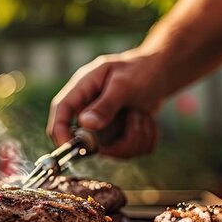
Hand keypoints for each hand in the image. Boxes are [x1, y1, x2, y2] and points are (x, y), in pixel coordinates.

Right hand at [47, 50, 166, 157]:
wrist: (161, 73)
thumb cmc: (141, 70)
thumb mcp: (124, 85)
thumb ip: (105, 104)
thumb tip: (85, 124)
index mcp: (82, 90)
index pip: (61, 112)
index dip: (60, 131)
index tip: (70, 148)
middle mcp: (89, 111)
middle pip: (90, 141)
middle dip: (119, 137)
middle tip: (136, 115)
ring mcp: (103, 126)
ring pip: (114, 150)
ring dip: (137, 135)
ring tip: (142, 113)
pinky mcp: (118, 136)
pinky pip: (130, 151)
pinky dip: (145, 138)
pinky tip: (146, 119)